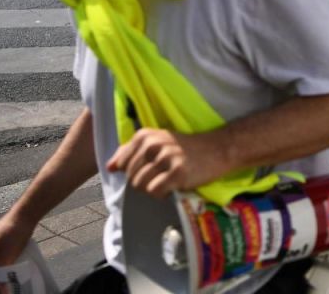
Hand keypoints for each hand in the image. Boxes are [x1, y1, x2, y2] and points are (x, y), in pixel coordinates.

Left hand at [106, 128, 227, 198]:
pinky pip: (155, 191)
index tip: (152, 168)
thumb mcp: (158, 142)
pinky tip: (174, 186)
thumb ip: (131, 152)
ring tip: (168, 180)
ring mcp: (166, 158)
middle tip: (163, 176)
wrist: (219, 148)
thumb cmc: (186, 148)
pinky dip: (163, 194)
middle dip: (144, 182)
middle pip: (131, 177)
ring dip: (153, 188)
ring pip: (140, 186)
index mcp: (145, 136)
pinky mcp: (178, 172)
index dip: (135, 171)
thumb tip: (110, 167)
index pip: (122, 164)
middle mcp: (153, 144)